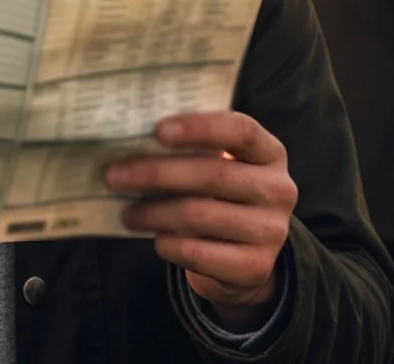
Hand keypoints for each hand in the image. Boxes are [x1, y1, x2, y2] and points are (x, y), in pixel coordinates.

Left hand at [106, 112, 297, 326]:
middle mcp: (279, 190)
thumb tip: (132, 142)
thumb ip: (192, 151)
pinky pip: (199, 252)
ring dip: (153, 212)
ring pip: (199, 215)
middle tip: (114, 176)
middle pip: (212, 174)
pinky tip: (155, 238)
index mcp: (270, 153)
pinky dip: (169, 244)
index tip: (157, 130)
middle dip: (156, 173)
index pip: (240, 131)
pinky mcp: (255, 266)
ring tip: (127, 212)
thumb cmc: (221, 197)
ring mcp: (271, 231)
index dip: (199, 128)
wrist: (246, 257)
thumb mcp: (220, 167)